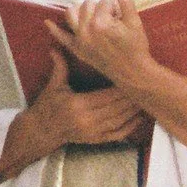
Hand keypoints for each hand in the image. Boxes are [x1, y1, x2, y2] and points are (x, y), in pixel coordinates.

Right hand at [0, 47, 150, 181]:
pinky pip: (117, 135)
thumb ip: (59, 67)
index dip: (121, 88)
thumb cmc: (47, 107)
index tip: (132, 78)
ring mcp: (93, 132)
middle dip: (131, 98)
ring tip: (146, 99)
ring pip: (120, 121)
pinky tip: (139, 119)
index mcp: (78, 105)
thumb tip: (56, 47)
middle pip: (117, 108)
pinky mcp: (95, 140)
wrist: (40, 131)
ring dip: (134, 111)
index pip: (107, 95)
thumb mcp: (53, 86)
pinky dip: (130, 127)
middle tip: (145, 86)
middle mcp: (87, 120)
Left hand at [60, 0, 161, 107]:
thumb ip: (125, 0)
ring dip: (80, 11)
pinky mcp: (77, 49)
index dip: (115, 8)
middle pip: (88, 5)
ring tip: (92, 16)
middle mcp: (86, 30)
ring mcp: (79, 40)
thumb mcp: (135, 22)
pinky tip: (47, 22)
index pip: (104, 2)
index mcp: (101, 23)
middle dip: (99, 8)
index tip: (120, 18)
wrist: (132, 72)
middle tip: (112, 20)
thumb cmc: (136, 47)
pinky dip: (54, 29)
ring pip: (72, 13)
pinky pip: (62, 37)